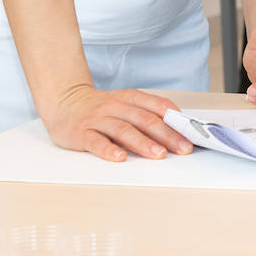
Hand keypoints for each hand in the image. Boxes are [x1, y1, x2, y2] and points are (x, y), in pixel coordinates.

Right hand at [40, 85, 191, 161]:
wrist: (65, 101)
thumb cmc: (101, 108)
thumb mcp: (126, 104)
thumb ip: (147, 114)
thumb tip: (176, 130)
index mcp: (130, 98)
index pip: (158, 107)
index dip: (176, 120)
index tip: (191, 134)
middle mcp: (116, 106)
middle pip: (145, 119)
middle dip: (166, 135)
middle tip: (182, 148)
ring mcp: (98, 119)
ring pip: (124, 129)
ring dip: (143, 142)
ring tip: (158, 154)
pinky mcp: (82, 132)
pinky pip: (96, 141)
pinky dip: (109, 150)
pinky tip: (120, 158)